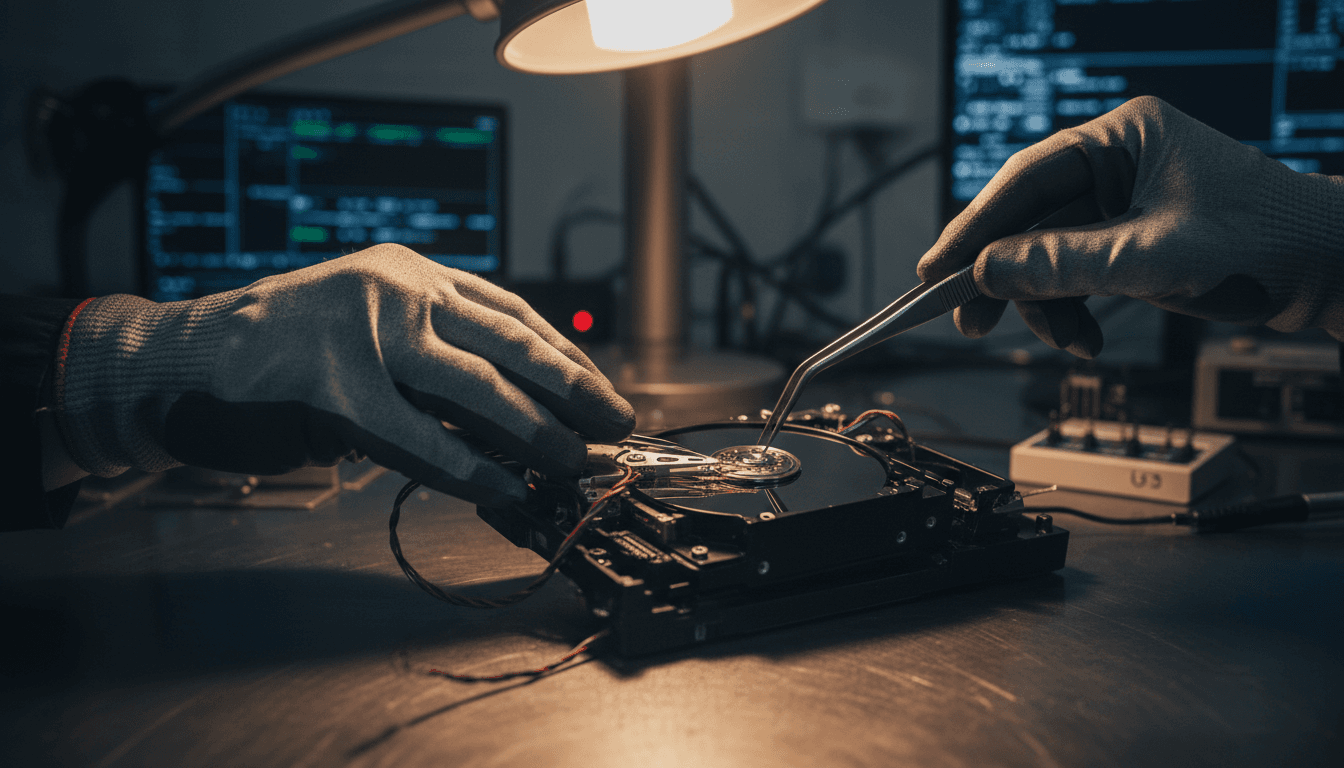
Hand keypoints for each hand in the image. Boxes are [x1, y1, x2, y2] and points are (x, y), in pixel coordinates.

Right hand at [55, 244, 634, 506]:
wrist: (192, 357)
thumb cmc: (287, 350)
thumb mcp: (371, 328)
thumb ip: (433, 356)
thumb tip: (514, 413)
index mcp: (412, 270)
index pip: (512, 313)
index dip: (564, 358)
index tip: (600, 392)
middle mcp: (397, 288)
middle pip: (510, 342)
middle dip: (571, 390)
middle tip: (615, 425)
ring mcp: (366, 331)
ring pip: (477, 386)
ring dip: (535, 431)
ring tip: (574, 462)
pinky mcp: (334, 383)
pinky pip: (419, 437)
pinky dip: (469, 467)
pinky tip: (504, 487)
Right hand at [918, 96, 1343, 357]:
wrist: (1327, 272)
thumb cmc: (1261, 245)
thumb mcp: (1147, 258)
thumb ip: (1059, 264)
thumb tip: (985, 274)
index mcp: (1122, 138)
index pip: (1025, 180)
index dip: (973, 228)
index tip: (934, 271)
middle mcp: (1116, 163)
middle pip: (1028, 219)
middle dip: (1002, 275)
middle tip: (968, 319)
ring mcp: (1122, 201)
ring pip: (1047, 254)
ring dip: (1045, 303)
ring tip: (1066, 340)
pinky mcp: (1129, 238)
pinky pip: (1074, 272)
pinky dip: (1072, 308)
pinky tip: (1087, 338)